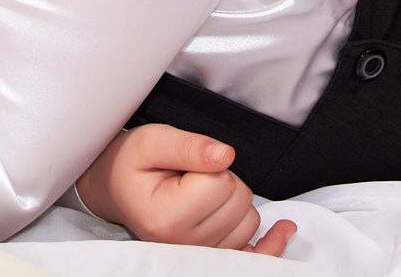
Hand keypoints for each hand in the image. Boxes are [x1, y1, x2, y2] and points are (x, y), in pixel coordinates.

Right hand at [75, 124, 296, 254]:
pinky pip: (257, 255)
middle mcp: (183, 246)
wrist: (117, 188)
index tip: (183, 163)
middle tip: (190, 175)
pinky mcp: (214, 260)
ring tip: (198, 191)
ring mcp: (200, 257)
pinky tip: (283, 230)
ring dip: (233, 199)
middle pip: (239, 201)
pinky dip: (272, 242)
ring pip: (250, 220)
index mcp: (165, 219)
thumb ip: (189, 146)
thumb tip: (226, 155)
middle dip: (223, 178)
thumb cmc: (133, 163)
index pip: (220, 182)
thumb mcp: (152, 141)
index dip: (209, 162)